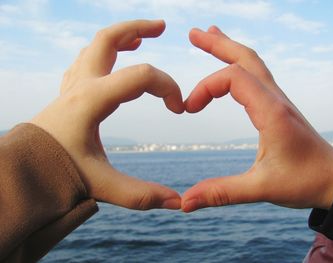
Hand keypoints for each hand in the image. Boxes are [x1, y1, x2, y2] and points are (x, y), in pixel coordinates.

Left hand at [31, 20, 183, 209]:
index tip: (178, 110)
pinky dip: (104, 53)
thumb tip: (177, 203)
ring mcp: (71, 86)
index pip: (140, 76)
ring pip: (95, 46)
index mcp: (91, 101)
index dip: (168, 87)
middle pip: (108, 39)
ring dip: (120, 37)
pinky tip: (114, 62)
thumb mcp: (101, 185)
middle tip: (162, 27)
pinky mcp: (68, 94)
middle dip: (138, 28)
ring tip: (140, 39)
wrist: (22, 172)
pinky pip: (87, 61)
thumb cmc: (56, 175)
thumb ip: (140, 195)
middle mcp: (80, 86)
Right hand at [182, 26, 332, 211]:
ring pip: (253, 63)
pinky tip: (230, 68)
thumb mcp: (261, 189)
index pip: (233, 78)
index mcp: (271, 112)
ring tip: (210, 36)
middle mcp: (275, 99)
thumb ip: (222, 193)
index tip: (188, 109)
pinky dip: (239, 65)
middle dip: (218, 44)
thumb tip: (184, 202)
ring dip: (229, 48)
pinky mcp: (278, 107)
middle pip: (245, 58)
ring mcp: (278, 100)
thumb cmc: (305, 181)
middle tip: (193, 34)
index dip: (205, 87)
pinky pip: (257, 76)